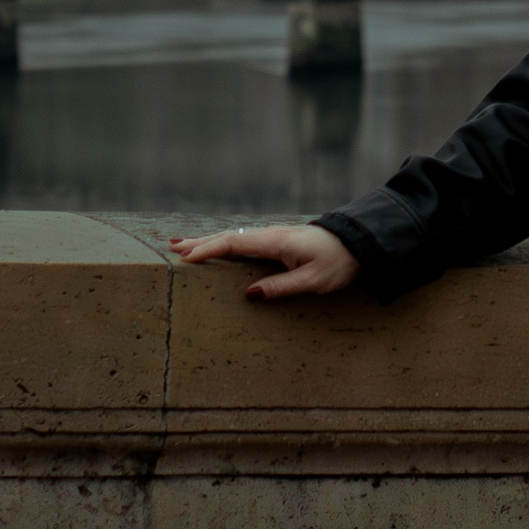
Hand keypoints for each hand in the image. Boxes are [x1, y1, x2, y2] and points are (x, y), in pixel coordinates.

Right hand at [168, 224, 360, 299]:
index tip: (186, 257)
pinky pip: (243, 241)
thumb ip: (281, 286)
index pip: (234, 242)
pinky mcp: (276, 242)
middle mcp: (270, 235)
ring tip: (182, 246)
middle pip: (228, 236)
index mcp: (275, 241)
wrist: (357, 243)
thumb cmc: (337, 262)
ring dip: (208, 242)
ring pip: (233, 237)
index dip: (208, 249)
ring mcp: (272, 237)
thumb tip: (249, 293)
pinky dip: (223, 243)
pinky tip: (215, 248)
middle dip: (200, 242)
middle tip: (172, 248)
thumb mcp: (313, 280)